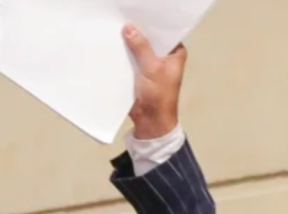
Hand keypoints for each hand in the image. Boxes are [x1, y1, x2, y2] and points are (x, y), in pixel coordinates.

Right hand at [122, 24, 186, 138]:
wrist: (150, 120)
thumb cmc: (159, 97)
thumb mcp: (152, 69)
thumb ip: (142, 48)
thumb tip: (130, 28)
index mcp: (175, 54)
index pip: (164, 33)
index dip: (152, 26)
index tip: (137, 18)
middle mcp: (165, 58)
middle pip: (150, 39)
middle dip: (138, 33)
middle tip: (122, 23)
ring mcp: (151, 65)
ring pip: (138, 48)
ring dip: (128, 43)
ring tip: (115, 31)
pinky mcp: (139, 72)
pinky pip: (130, 58)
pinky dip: (123, 54)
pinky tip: (112, 45)